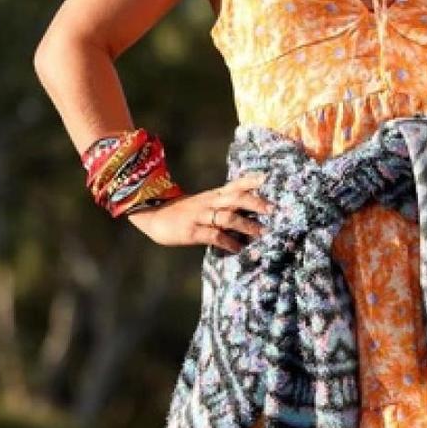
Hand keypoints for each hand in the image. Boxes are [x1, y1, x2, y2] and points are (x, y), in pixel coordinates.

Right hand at [126, 172, 272, 249]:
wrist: (152, 215)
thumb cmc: (184, 211)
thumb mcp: (204, 202)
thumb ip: (224, 205)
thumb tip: (250, 213)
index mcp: (214, 195)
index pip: (236, 184)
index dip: (253, 181)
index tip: (270, 179)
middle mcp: (209, 202)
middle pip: (236, 198)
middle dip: (256, 203)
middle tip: (273, 210)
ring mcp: (200, 216)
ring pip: (228, 217)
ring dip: (247, 225)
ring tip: (262, 233)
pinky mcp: (191, 231)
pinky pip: (214, 236)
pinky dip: (228, 242)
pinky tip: (238, 248)